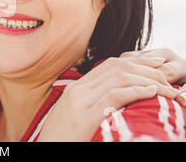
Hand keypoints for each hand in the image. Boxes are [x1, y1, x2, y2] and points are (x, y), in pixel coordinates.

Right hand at [37, 54, 180, 141]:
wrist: (45, 150)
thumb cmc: (62, 140)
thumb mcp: (76, 117)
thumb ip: (91, 103)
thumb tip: (115, 99)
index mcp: (76, 88)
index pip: (109, 64)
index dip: (135, 60)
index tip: (154, 64)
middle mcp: (77, 90)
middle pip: (117, 66)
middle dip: (146, 67)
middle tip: (166, 75)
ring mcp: (79, 102)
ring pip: (119, 77)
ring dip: (148, 80)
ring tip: (165, 89)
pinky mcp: (83, 117)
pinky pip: (114, 96)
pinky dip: (136, 92)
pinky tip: (150, 94)